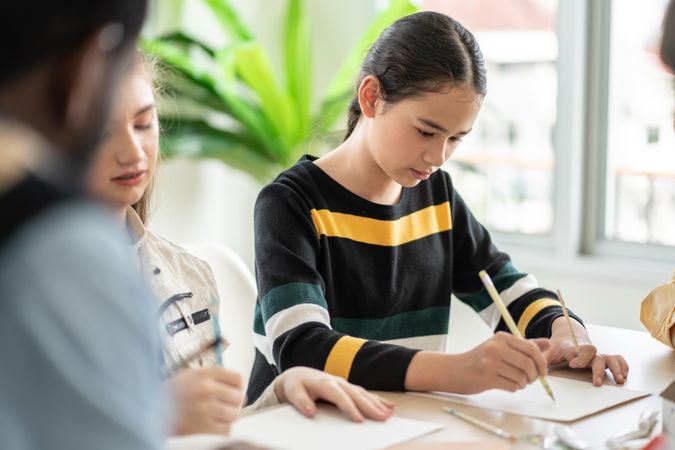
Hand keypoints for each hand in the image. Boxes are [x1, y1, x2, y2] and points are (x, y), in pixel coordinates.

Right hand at [167, 367, 244, 435]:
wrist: (149, 412)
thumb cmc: (170, 394)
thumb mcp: (188, 375)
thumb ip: (210, 376)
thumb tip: (233, 384)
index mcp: (204, 374)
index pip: (237, 378)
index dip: (238, 385)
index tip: (235, 389)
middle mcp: (206, 390)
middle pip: (238, 397)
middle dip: (234, 402)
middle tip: (228, 404)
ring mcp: (205, 410)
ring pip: (234, 415)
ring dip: (229, 416)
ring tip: (219, 415)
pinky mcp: (202, 428)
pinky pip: (226, 430)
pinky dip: (221, 429)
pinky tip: (212, 424)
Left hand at [273, 367, 394, 421]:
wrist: (298, 374)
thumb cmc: (296, 386)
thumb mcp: (293, 393)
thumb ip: (301, 402)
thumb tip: (310, 411)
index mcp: (325, 383)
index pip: (340, 397)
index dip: (350, 408)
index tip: (359, 420)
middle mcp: (337, 382)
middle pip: (356, 395)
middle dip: (371, 407)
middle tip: (384, 418)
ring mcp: (344, 383)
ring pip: (363, 393)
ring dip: (377, 403)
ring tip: (389, 413)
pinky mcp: (347, 387)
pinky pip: (364, 393)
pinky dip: (376, 399)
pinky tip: (388, 405)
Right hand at [449, 332, 549, 393]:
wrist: (453, 370)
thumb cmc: (478, 359)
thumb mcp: (500, 347)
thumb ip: (524, 345)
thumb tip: (548, 344)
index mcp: (501, 337)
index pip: (531, 348)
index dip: (542, 362)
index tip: (543, 371)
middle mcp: (496, 347)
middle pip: (529, 364)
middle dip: (534, 376)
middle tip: (529, 379)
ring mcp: (490, 362)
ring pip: (522, 377)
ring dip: (522, 384)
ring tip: (514, 381)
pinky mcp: (486, 377)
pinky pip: (512, 386)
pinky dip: (513, 388)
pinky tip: (504, 384)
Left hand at [548, 317, 628, 385]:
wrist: (568, 334)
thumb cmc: (558, 344)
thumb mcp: (548, 349)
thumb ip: (542, 356)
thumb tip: (536, 367)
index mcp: (573, 348)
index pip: (578, 350)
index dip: (579, 357)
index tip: (573, 364)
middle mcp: (587, 351)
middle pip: (596, 356)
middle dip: (597, 370)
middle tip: (597, 382)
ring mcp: (596, 354)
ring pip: (609, 358)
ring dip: (615, 369)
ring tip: (619, 380)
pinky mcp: (602, 358)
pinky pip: (616, 359)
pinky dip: (622, 365)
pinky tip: (624, 375)